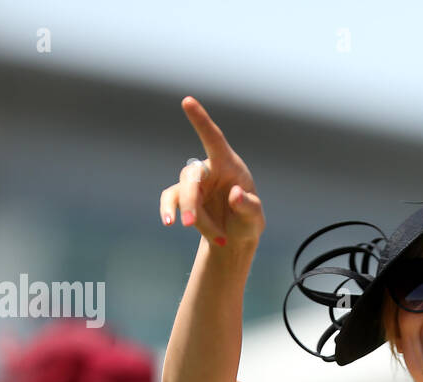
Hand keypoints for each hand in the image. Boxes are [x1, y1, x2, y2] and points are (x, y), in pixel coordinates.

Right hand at [159, 96, 264, 246]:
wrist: (234, 237)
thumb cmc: (248, 221)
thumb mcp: (254, 218)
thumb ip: (248, 206)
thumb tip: (235, 195)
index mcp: (229, 165)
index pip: (213, 139)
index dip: (201, 120)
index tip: (187, 101)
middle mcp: (209, 169)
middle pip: (192, 176)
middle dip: (191, 202)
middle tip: (190, 224)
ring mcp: (194, 183)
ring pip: (184, 193)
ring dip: (195, 217)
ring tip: (219, 239)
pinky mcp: (183, 197)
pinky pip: (170, 199)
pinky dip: (169, 211)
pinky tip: (168, 222)